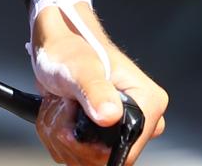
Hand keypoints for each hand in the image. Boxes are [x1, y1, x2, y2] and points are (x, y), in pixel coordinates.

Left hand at [31, 1, 168, 165]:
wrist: (54, 47)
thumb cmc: (70, 50)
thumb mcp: (80, 67)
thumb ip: (95, 90)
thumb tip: (110, 115)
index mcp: (147, 102)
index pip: (128, 151)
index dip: (97, 145)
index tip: (78, 120)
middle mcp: (138, 118)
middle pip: (104, 159)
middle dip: (74, 138)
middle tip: (65, 105)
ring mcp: (118, 128)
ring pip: (84, 158)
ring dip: (61, 134)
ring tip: (61, 105)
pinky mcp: (99, 135)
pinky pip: (74, 154)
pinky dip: (57, 136)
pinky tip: (59, 112)